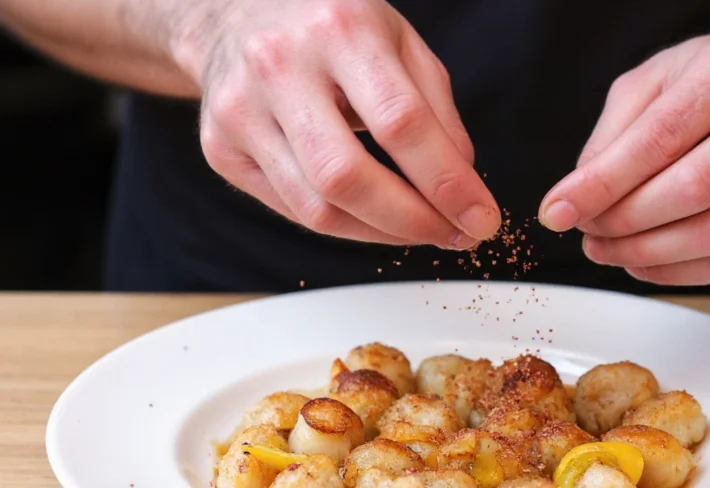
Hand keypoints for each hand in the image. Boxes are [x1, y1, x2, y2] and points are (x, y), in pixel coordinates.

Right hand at [186, 0, 499, 247]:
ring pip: (317, 207)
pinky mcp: (220, 149)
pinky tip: (373, 218)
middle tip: (452, 235)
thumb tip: (461, 184)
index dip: (447, 183)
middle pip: (348, 177)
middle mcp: (280, 67)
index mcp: (340, 29)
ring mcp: (240, 111)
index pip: (401, 122)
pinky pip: (293, 209)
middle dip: (412, 222)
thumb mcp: (397, 40)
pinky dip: (344, 224)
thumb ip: (436, 107)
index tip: (480, 218)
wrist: (233, 13)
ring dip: (381, 233)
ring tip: (418, 229)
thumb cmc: (329, 27)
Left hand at [539, 34, 709, 292]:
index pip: (659, 141)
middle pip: (691, 195)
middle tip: (591, 237)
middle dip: (624, 227)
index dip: (600, 186)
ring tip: (614, 252)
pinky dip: (686, 275)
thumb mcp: (653, 84)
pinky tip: (656, 263)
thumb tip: (575, 202)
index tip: (558, 213)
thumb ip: (610, 138)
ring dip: (650, 259)